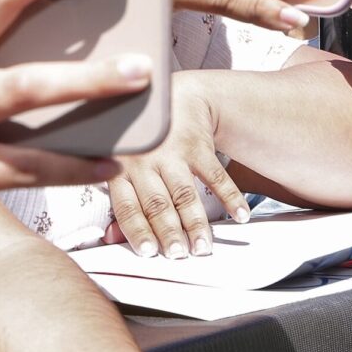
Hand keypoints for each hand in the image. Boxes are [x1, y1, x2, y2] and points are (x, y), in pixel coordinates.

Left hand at [105, 73, 251, 258]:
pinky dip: (230, 196)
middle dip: (169, 232)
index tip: (150, 253)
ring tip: (203, 247)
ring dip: (196, 223)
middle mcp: (145, 161)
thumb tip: (111, 238)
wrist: (172, 96)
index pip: (127, 206)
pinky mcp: (198, 145)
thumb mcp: (119, 163)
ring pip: (185, 194)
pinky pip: (216, 175)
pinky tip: (240, 215)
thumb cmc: (142, 137)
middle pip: (158, 204)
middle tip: (180, 255)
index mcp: (120, 169)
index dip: (137, 230)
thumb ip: (119, 199)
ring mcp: (173, 153)